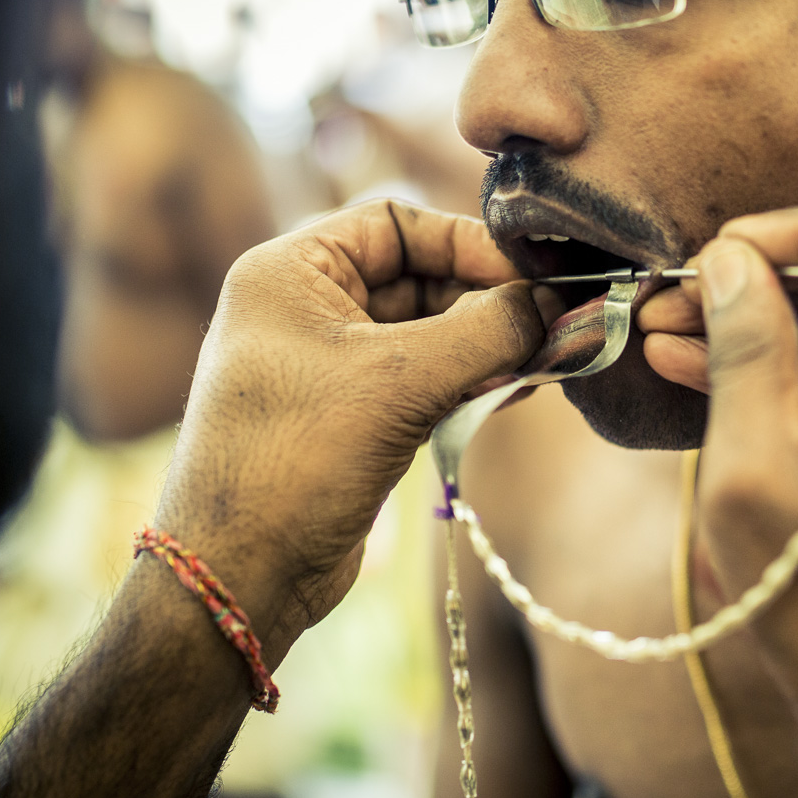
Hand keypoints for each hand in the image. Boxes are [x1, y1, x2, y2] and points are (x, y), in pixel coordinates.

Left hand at [152, 200, 556, 656]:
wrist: (241, 575)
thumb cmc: (299, 459)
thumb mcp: (401, 381)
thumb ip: (487, 331)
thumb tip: (555, 306)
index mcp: (290, 271)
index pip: (396, 222)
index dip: (468, 243)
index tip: (533, 275)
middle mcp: (303, 308)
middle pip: (418, 275)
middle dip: (488, 300)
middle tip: (553, 324)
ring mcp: (326, 366)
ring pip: (428, 332)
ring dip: (488, 345)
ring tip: (546, 360)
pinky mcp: (350, 418)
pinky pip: (423, 380)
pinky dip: (470, 381)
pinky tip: (516, 392)